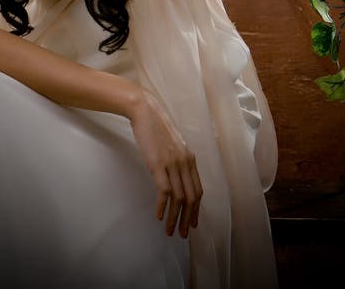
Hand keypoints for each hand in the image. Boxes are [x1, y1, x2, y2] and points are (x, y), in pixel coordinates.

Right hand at [129, 90, 202, 238]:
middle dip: (189, 219)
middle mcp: (185, 162)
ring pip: (179, 198)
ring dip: (175, 218)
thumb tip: (176, 178)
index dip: (196, 209)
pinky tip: (159, 216)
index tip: (193, 223)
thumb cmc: (157, 127)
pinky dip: (163, 207)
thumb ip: (178, 160)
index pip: (198, 190)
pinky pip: (164, 191)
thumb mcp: (173, 145)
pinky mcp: (158, 164)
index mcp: (190, 158)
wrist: (146, 110)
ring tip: (170, 231)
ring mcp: (172, 163)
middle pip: (191, 198)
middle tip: (184, 234)